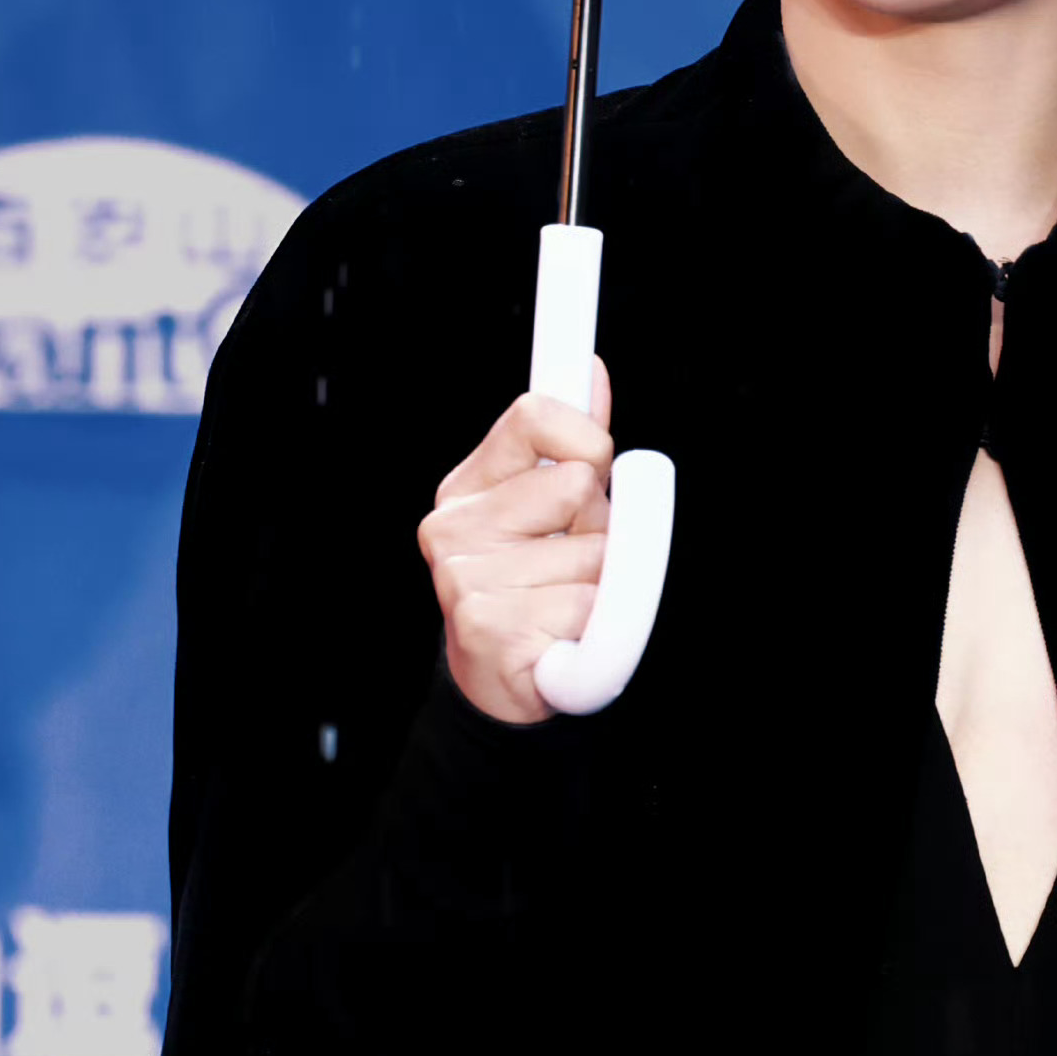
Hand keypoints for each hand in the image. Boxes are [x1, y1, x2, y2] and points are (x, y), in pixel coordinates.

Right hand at [416, 361, 612, 726]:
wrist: (499, 683)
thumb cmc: (532, 586)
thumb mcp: (547, 508)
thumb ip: (569, 445)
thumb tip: (592, 371)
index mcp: (468, 487)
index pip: (533, 415)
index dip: (585, 435)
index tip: (596, 462)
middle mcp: (455, 527)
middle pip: (579, 485)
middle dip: (600, 525)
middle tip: (571, 560)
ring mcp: (464, 578)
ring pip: (596, 553)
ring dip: (601, 582)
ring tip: (562, 603)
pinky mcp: (488, 628)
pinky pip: (591, 606)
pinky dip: (595, 627)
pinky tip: (560, 636)